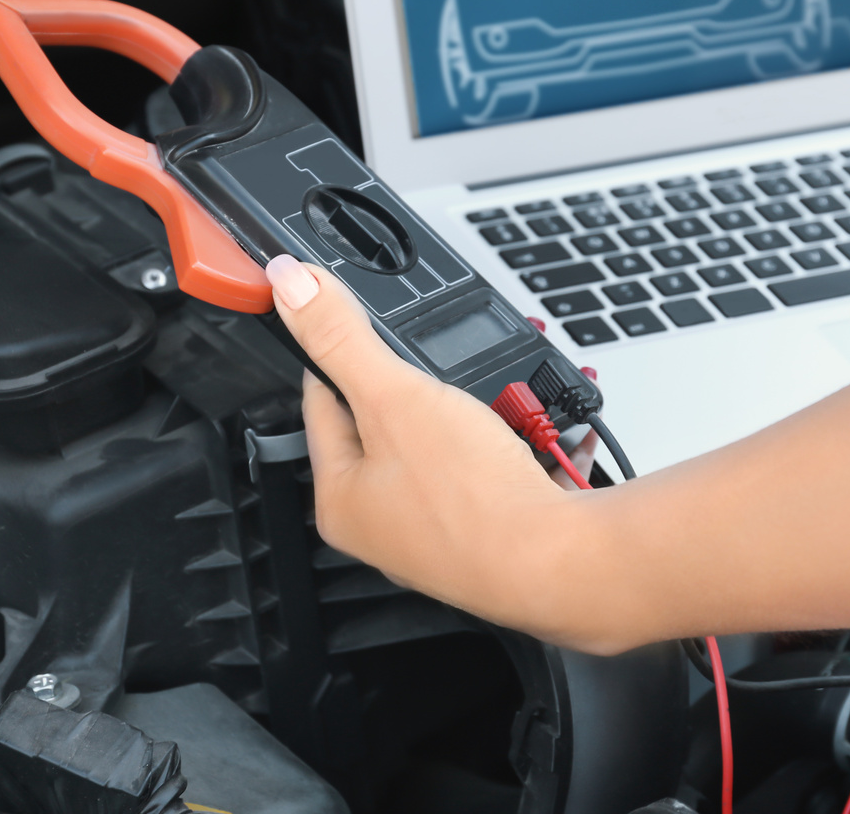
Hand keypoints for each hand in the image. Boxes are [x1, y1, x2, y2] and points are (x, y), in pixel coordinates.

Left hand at [265, 254, 590, 639]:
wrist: (559, 563)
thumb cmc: (469, 503)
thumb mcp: (393, 397)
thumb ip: (341, 338)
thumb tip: (291, 285)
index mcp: (342, 500)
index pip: (324, 404)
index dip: (344, 355)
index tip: (358, 324)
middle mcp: (387, 523)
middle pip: (396, 423)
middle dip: (432, 382)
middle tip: (450, 362)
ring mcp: (444, 530)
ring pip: (455, 442)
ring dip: (486, 408)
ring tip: (507, 391)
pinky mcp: (496, 530)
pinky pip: (503, 467)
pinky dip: (524, 439)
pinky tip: (543, 425)